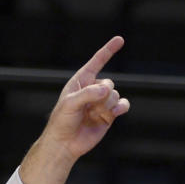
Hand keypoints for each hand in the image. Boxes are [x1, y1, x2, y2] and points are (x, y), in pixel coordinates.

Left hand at [40, 36, 129, 161]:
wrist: (65, 143)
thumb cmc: (62, 122)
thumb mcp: (69, 104)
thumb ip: (87, 94)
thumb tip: (107, 89)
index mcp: (81, 81)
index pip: (96, 62)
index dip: (108, 50)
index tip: (120, 39)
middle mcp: (92, 89)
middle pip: (109, 83)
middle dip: (102, 96)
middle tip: (88, 109)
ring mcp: (101, 102)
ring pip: (115, 95)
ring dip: (106, 106)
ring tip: (92, 116)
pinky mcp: (109, 114)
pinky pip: (122, 105)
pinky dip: (121, 108)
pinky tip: (114, 113)